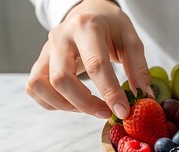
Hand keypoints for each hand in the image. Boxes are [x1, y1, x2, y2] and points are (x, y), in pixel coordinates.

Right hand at [26, 0, 151, 118]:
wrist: (89, 12)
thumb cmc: (111, 26)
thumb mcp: (131, 39)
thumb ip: (138, 67)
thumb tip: (143, 96)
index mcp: (87, 27)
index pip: (96, 64)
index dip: (110, 92)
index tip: (123, 110)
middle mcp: (61, 37)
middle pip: (61, 79)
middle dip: (85, 103)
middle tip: (107, 112)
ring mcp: (46, 49)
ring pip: (42, 86)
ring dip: (67, 105)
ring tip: (91, 108)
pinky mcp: (40, 61)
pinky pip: (35, 89)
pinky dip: (53, 103)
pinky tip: (75, 102)